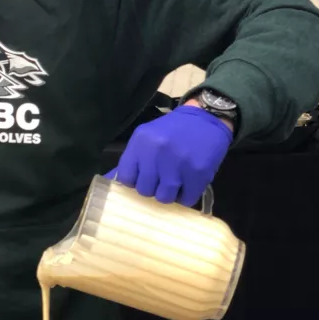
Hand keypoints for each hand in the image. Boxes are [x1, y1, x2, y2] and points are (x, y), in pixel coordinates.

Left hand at [106, 104, 232, 206]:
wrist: (205, 119)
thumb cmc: (173, 130)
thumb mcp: (147, 137)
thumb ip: (133, 159)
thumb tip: (112, 180)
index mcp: (141, 142)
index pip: (125, 178)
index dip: (133, 182)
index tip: (142, 179)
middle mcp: (157, 153)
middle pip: (145, 191)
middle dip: (153, 188)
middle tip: (161, 180)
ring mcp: (178, 164)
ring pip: (164, 198)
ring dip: (170, 193)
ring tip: (176, 182)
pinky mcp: (198, 173)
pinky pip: (186, 200)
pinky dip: (186, 196)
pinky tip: (188, 184)